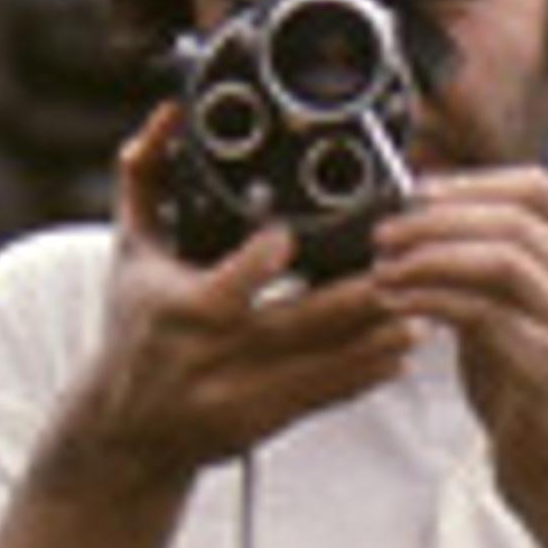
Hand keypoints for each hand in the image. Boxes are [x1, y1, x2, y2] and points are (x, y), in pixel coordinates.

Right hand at [61, 110, 416, 486]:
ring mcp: (246, 396)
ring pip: (324, 364)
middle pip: (298, 324)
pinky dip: (367, 374)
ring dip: (377, 336)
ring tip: (420, 307)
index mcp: (182, 311)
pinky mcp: (268, 422)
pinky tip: (401, 352)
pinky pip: (327, 396)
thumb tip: (167, 115)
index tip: (290, 237)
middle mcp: (216, 357)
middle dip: (356, 297)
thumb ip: (146, 179)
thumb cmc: (134, 331)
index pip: (227, 286)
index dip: (261, 260)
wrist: (127, 433)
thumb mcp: (130, 254)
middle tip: (400, 266)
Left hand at [370, 168, 547, 532]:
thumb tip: (430, 218)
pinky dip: (431, 299)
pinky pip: (483, 311)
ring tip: (385, 266)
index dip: (471, 183)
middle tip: (386, 232)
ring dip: (430, 255)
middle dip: (439, 218)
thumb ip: (489, 270)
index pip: (538, 191)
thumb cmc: (533, 401)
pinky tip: (398, 303)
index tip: (415, 193)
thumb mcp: (514, 316)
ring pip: (500, 257)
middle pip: (515, 217)